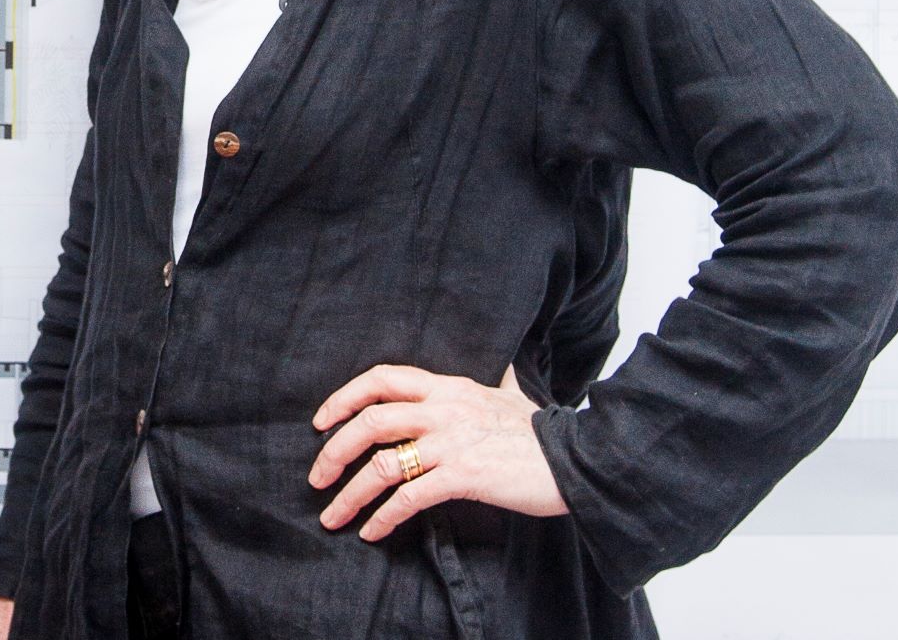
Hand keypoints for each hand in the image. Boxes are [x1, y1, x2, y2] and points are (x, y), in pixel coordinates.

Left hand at [307, 363, 565, 542]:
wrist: (580, 460)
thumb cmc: (543, 433)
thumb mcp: (512, 395)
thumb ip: (498, 382)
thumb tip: (505, 367)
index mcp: (448, 386)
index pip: (383, 378)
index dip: (345, 397)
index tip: (322, 421)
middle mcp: (444, 409)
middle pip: (371, 420)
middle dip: (334, 449)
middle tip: (317, 476)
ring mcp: (452, 442)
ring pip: (383, 463)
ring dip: (351, 492)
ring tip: (333, 515)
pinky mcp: (465, 476)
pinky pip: (410, 497)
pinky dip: (384, 516)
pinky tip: (373, 531)